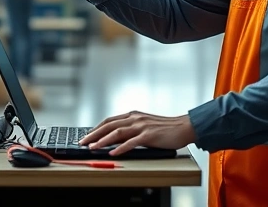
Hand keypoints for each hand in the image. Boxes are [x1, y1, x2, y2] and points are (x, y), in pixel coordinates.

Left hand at [78, 111, 195, 155]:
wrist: (184, 127)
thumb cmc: (165, 128)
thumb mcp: (144, 125)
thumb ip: (131, 129)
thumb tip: (114, 138)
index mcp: (132, 115)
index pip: (109, 120)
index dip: (96, 128)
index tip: (86, 136)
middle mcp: (134, 118)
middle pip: (108, 125)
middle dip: (93, 134)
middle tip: (83, 142)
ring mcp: (141, 126)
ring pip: (117, 132)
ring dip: (103, 141)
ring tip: (93, 147)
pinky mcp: (149, 136)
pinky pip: (131, 142)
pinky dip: (120, 148)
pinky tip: (113, 153)